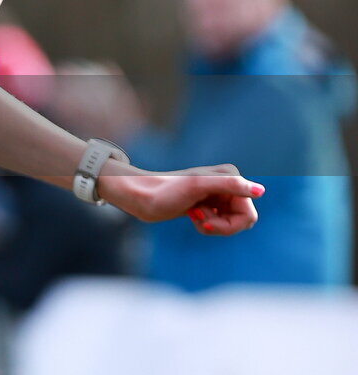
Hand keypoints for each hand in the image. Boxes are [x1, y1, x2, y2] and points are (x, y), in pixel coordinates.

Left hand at [104, 163, 263, 235]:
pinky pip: (219, 224)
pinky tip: (191, 216)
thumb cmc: (166, 192)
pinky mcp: (209, 204)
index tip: (203, 217)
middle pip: (242, 221)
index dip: (229, 224)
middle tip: (196, 219)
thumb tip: (260, 191)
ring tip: (193, 215)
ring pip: (230, 224)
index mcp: (229, 176)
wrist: (142, 197)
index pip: (248, 215)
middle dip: (219, 226)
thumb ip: (229, 185)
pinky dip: (207, 225)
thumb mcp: (196, 187)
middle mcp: (227, 184)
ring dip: (211, 225)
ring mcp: (218, 195)